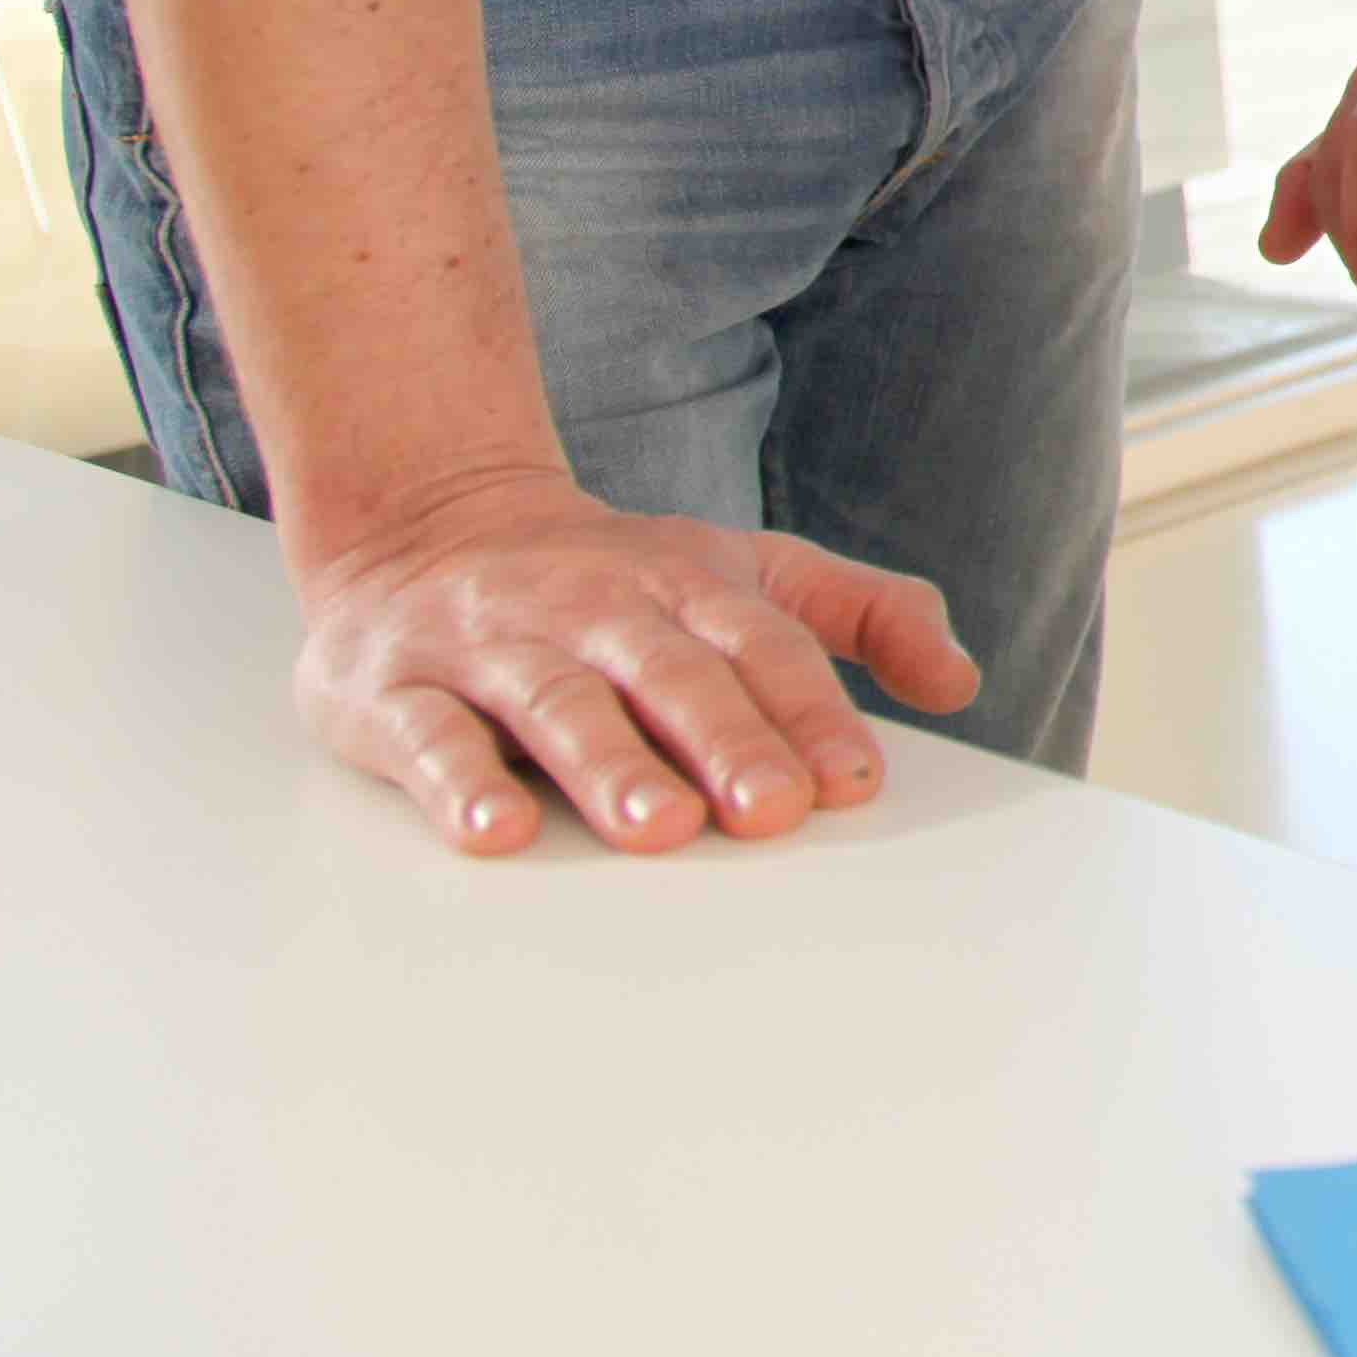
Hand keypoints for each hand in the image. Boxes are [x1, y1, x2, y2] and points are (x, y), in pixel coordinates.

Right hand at [291, 467, 976, 857]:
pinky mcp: (394, 690)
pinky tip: (495, 833)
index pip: (761, 647)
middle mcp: (594, 608)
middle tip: (770, 812)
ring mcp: (493, 646)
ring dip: (608, 765)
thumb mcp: (747, 569)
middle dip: (724, 741)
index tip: (852, 780)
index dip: (809, 711)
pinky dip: (456, 785)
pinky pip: (426, 736)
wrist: (423, 523)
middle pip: (669, 675)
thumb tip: (962, 679)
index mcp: (685, 583)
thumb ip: (863, 613)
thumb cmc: (613, 579)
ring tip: (657, 828)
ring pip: (556, 704)